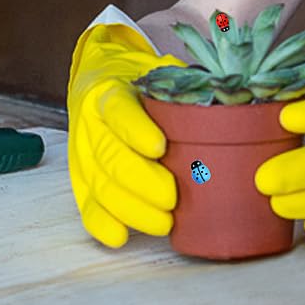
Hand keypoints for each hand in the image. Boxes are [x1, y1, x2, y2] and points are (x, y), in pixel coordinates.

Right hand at [66, 20, 186, 247]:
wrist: (98, 76)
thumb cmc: (135, 79)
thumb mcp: (157, 68)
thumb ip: (183, 81)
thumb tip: (225, 93)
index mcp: (108, 91)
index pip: (118, 110)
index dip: (136, 130)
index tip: (160, 147)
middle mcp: (90, 123)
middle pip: (109, 155)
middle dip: (141, 181)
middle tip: (172, 197)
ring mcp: (82, 153)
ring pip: (99, 184)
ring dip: (130, 208)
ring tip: (163, 222)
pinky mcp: (80, 178)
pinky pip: (86, 204)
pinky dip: (102, 223)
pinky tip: (121, 237)